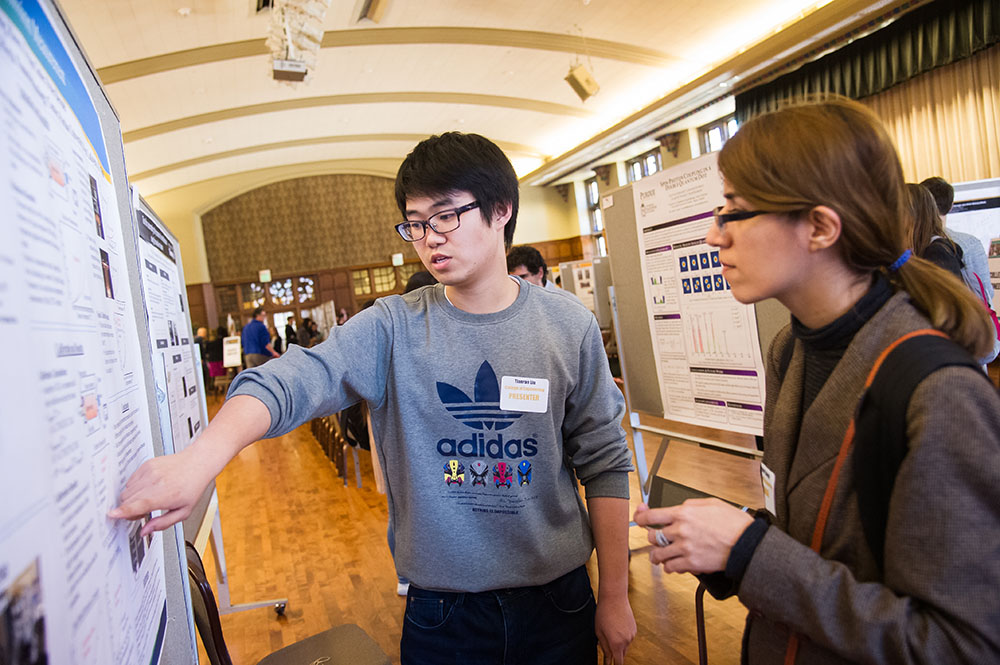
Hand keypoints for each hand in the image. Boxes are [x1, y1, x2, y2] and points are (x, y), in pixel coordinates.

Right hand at [108, 446, 214, 535]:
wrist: (197, 462)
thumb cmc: (192, 487)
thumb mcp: (184, 511)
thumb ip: (162, 523)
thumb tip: (145, 531)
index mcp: (165, 495)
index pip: (138, 505)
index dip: (123, 512)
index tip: (112, 515)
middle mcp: (155, 482)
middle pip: (127, 500)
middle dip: (129, 510)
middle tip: (143, 512)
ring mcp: (150, 472)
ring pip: (127, 491)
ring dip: (131, 499)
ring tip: (148, 499)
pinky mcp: (146, 465)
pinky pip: (130, 480)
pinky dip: (135, 488)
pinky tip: (148, 488)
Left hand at [595, 595, 634, 664]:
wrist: (614, 597)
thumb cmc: (604, 612)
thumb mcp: (599, 632)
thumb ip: (604, 647)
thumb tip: (607, 658)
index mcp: (616, 644)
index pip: (618, 662)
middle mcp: (626, 641)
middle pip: (622, 654)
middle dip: (615, 652)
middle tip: (607, 640)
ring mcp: (632, 635)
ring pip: (625, 645)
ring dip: (619, 643)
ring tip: (611, 628)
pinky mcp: (634, 629)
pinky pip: (628, 637)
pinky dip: (623, 636)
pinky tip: (617, 626)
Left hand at [633, 500, 752, 573]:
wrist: (746, 544)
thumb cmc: (733, 523)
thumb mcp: (711, 503)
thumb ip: (690, 504)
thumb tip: (679, 507)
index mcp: (683, 513)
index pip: (651, 516)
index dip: (640, 518)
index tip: (639, 520)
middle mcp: (680, 530)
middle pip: (652, 536)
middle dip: (652, 538)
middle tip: (655, 540)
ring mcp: (684, 548)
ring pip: (658, 554)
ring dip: (657, 556)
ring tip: (659, 556)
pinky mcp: (691, 564)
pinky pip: (671, 568)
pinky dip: (669, 567)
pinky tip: (673, 565)